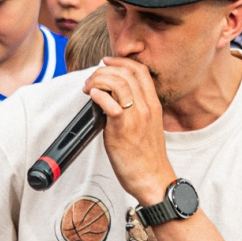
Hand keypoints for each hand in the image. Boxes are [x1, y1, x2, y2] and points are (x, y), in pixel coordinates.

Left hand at [84, 59, 176, 207]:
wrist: (153, 179)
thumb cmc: (147, 156)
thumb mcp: (148, 125)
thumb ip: (136, 109)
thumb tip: (113, 98)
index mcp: (153, 104)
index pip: (140, 70)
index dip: (121, 61)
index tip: (106, 63)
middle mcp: (146, 107)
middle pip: (126, 72)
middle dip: (104, 69)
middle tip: (92, 79)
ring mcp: (136, 117)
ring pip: (117, 83)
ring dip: (97, 81)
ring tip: (88, 88)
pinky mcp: (123, 130)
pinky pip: (110, 105)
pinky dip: (98, 96)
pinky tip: (92, 97)